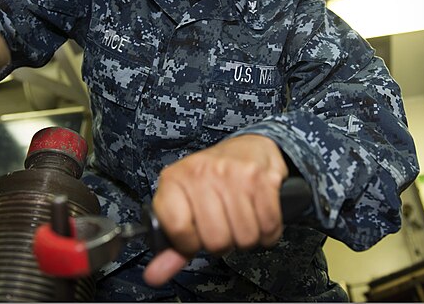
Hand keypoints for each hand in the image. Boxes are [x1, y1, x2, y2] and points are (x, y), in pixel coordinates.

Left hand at [143, 134, 288, 285]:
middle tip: (223, 226)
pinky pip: (269, 226)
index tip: (195, 235)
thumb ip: (172, 244)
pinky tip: (259, 217)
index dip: (190, 242)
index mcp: (175, 179)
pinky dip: (268, 231)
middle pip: (216, 239)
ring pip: (245, 237)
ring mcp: (234, 174)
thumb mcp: (184, 204)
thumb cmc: (212, 180)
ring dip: (247, 237)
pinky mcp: (263, 178)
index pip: (178, 229)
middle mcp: (203, 173)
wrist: (248, 147)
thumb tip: (154, 276)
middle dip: (223, 242)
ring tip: (240, 219)